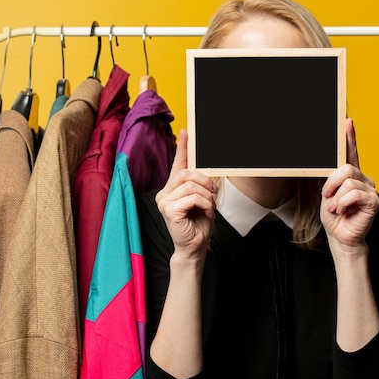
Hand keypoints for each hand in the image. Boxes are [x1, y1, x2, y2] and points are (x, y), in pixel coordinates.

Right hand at [156, 129, 217, 261]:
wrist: (195, 247)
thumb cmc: (198, 225)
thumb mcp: (202, 200)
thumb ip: (199, 186)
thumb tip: (205, 172)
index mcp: (173, 188)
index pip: (177, 164)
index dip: (182, 148)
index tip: (185, 132)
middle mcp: (165, 193)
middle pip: (186, 173)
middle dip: (205, 181)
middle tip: (214, 192)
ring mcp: (164, 202)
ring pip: (191, 185)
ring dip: (207, 196)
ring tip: (209, 208)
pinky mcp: (169, 210)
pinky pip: (193, 198)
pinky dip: (205, 204)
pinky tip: (206, 213)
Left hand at [320, 119, 378, 251]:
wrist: (340, 236)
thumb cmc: (334, 216)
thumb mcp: (327, 194)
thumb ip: (331, 178)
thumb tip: (332, 167)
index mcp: (351, 175)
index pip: (351, 152)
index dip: (349, 137)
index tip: (347, 121)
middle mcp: (363, 179)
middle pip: (346, 167)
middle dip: (331, 183)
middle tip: (328, 198)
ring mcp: (370, 189)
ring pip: (349, 181)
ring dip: (336, 197)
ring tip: (336, 208)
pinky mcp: (374, 201)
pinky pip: (354, 194)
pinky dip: (344, 203)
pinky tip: (344, 211)